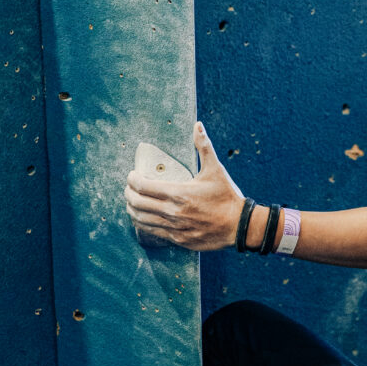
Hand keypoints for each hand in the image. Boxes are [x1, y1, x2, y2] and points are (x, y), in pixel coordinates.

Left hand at [125, 122, 244, 250]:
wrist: (239, 225)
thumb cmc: (226, 197)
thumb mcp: (215, 170)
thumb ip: (204, 147)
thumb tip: (197, 125)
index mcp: (178, 193)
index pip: (142, 186)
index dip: (131, 179)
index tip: (132, 175)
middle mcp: (172, 211)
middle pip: (137, 203)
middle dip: (128, 194)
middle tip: (129, 188)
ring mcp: (174, 228)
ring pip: (141, 220)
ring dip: (132, 210)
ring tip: (132, 203)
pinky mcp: (178, 240)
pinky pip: (154, 232)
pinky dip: (144, 224)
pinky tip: (144, 219)